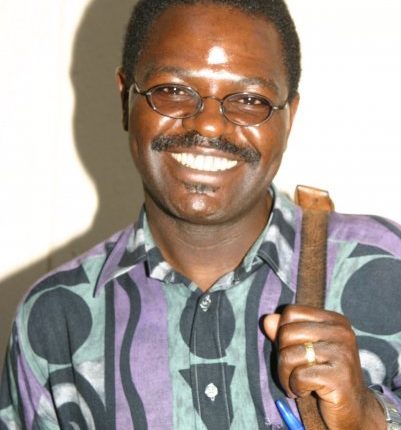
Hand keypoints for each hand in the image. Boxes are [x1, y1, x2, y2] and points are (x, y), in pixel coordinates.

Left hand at [263, 305, 385, 429]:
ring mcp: (342, 354)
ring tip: (298, 384)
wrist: (354, 408)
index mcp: (333, 320)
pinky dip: (296, 387)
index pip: (291, 312)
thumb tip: (267, 320)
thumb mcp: (303, 349)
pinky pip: (299, 377)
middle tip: (293, 372)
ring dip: (286, 376)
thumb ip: (285, 332)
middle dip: (282, 357)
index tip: (292, 351)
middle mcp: (341, 332)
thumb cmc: (323, 374)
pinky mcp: (339, 377)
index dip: (282, 333)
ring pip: (289, 356)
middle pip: (286, 333)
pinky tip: (309, 391)